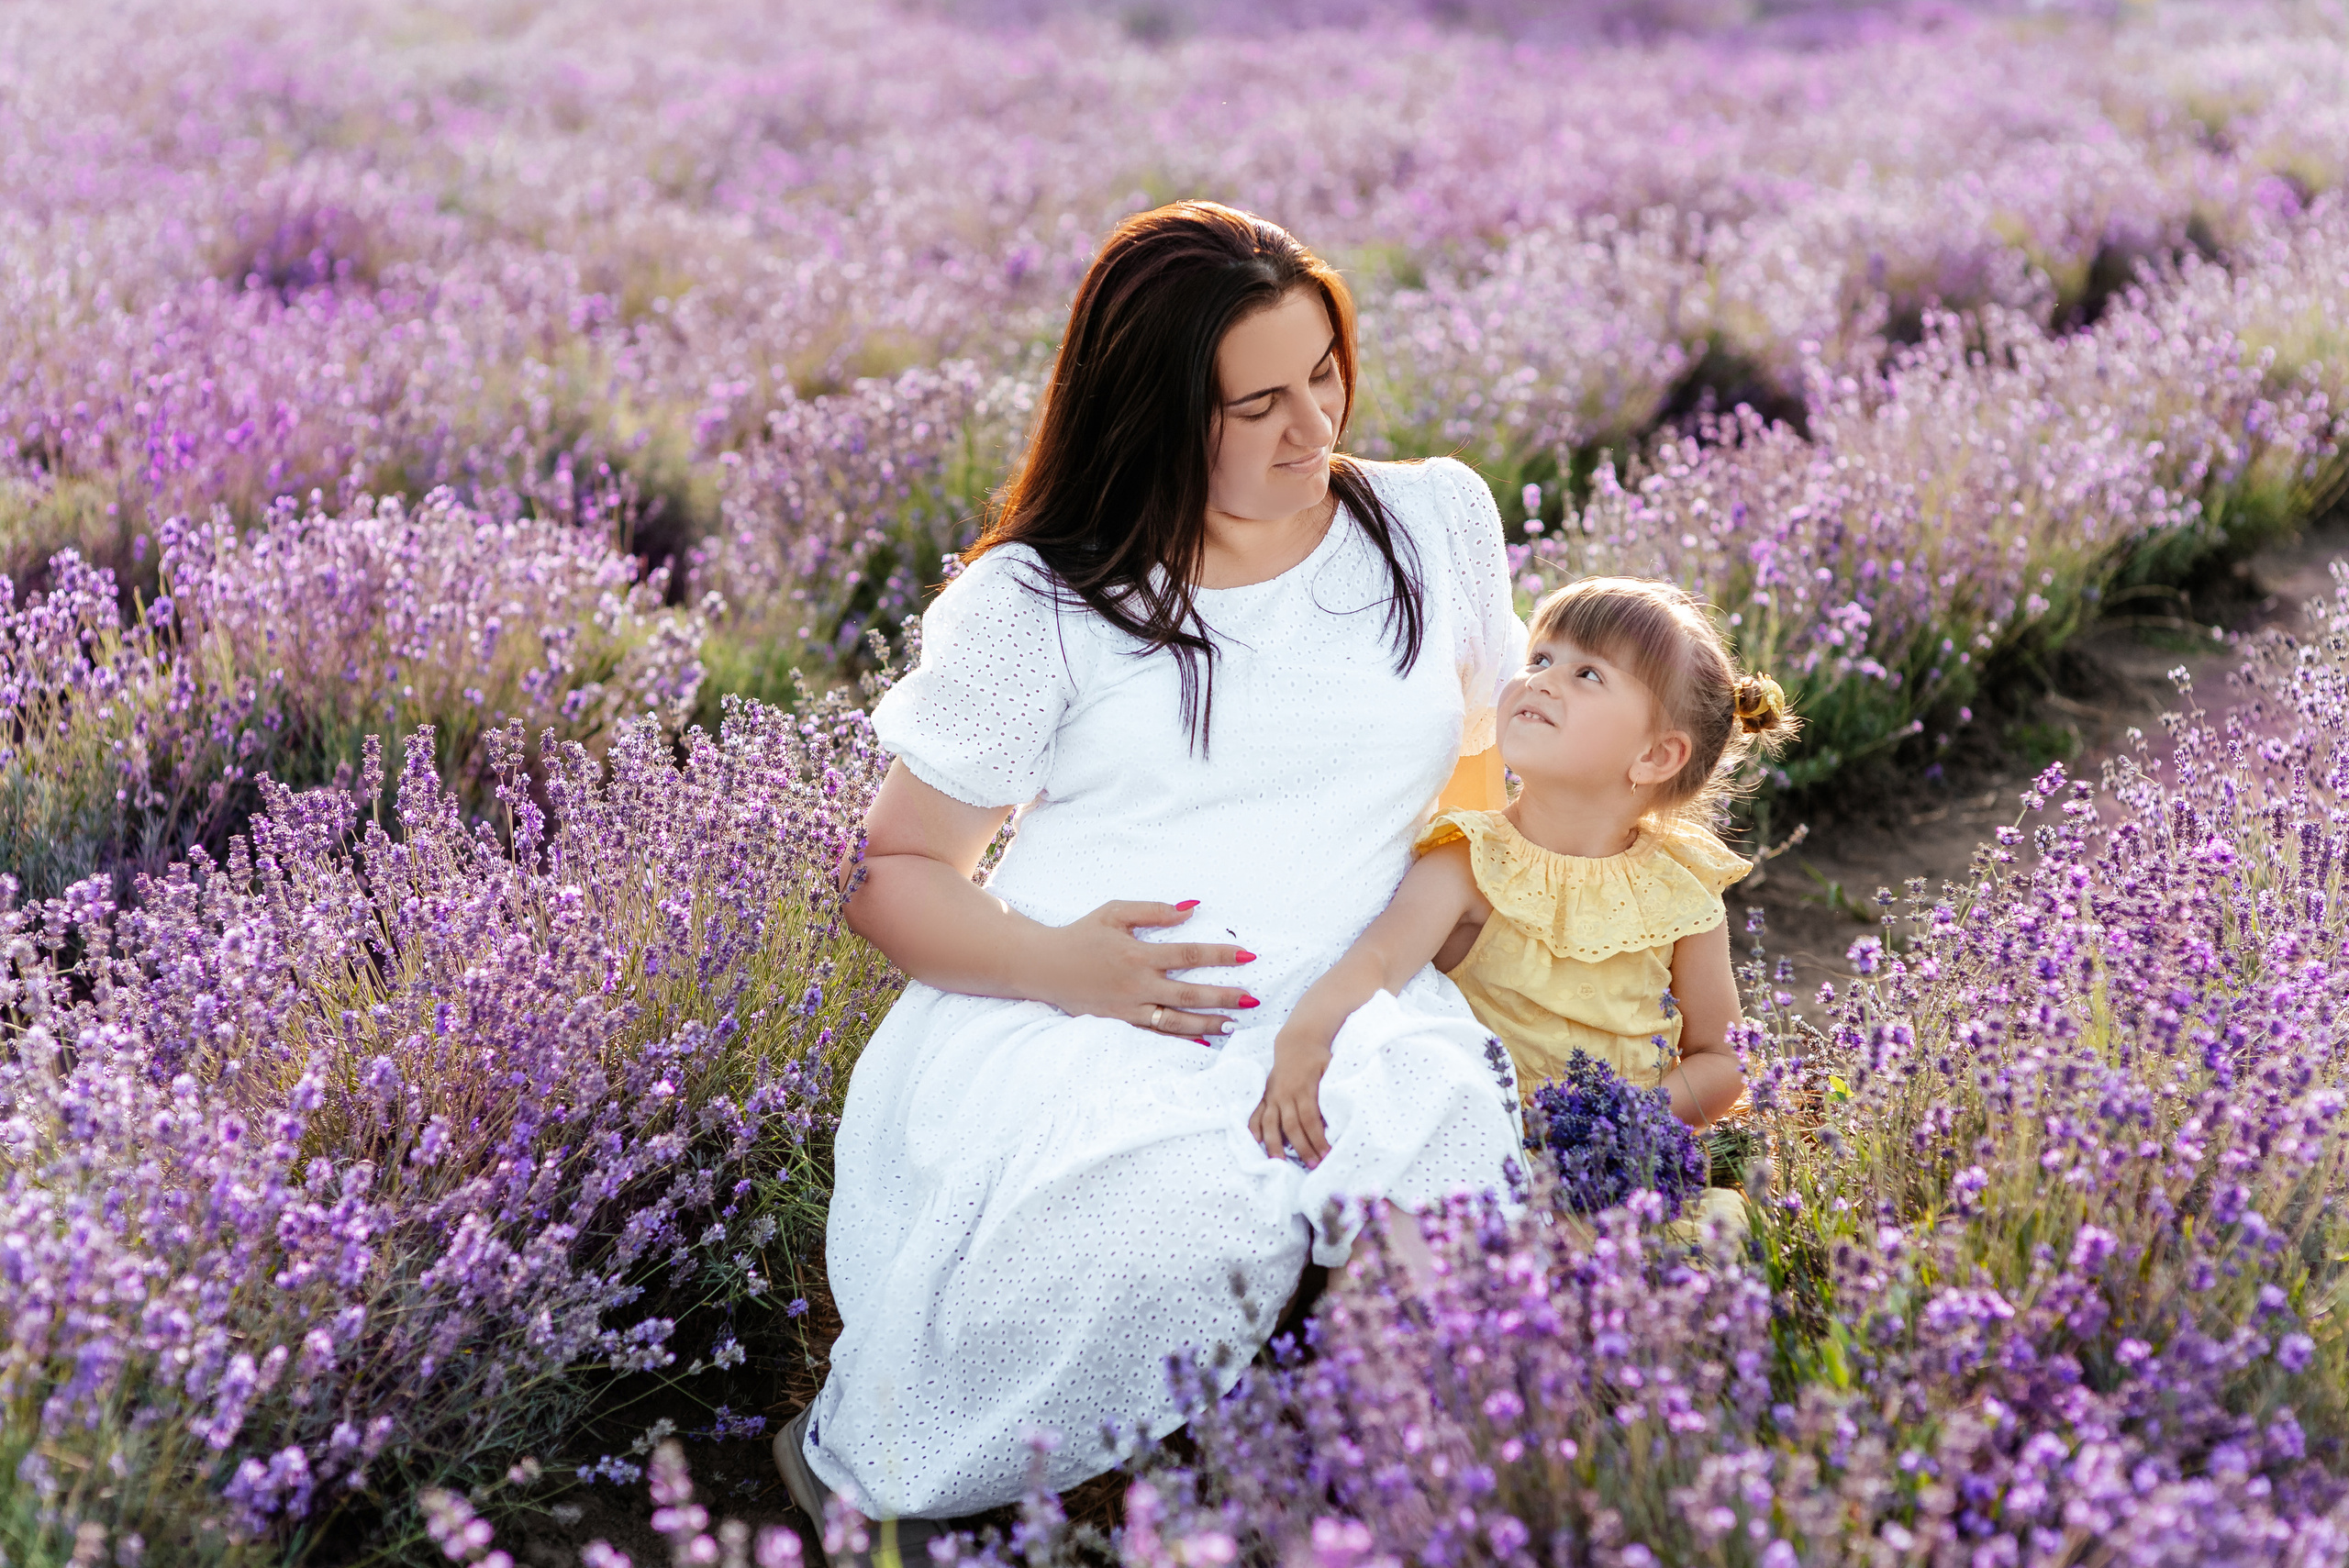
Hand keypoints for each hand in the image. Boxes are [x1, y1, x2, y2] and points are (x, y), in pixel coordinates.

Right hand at [1031, 901, 1255, 1038]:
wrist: (1044, 966)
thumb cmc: (1082, 935)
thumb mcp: (1114, 912)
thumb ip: (1153, 911)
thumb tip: (1190, 909)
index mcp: (1138, 954)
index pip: (1189, 955)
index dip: (1220, 955)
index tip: (1247, 955)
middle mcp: (1138, 985)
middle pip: (1190, 994)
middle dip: (1224, 996)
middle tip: (1252, 998)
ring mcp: (1129, 1008)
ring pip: (1176, 1021)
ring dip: (1208, 1023)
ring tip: (1234, 1023)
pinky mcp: (1121, 1022)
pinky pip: (1156, 1034)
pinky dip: (1180, 1039)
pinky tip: (1203, 1041)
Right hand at [1249, 1032, 1331, 1166]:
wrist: (1297, 1042)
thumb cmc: (1318, 1059)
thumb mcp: (1330, 1069)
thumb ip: (1332, 1091)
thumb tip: (1338, 1118)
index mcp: (1305, 1088)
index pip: (1311, 1119)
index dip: (1318, 1138)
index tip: (1327, 1154)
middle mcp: (1286, 1093)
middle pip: (1293, 1126)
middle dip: (1303, 1147)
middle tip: (1313, 1165)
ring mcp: (1273, 1095)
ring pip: (1272, 1123)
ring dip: (1275, 1144)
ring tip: (1280, 1163)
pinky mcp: (1265, 1096)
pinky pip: (1257, 1114)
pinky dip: (1255, 1127)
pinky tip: (1255, 1142)